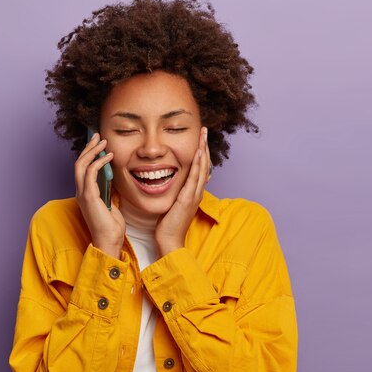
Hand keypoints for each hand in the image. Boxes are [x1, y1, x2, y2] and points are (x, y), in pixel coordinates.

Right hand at [75, 132, 125, 258]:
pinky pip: (90, 173)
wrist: (109, 240)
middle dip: (88, 147)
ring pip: (81, 165)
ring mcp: (82, 193)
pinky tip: (108, 156)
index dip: (88, 154)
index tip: (98, 144)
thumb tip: (113, 179)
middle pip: (79, 163)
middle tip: (98, 136)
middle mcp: (80, 191)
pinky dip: (98, 162)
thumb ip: (109, 191)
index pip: (83, 168)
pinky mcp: (89, 196)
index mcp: (85, 193)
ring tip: (103, 142)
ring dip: (92, 151)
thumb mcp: (111, 203)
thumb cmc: (111, 226)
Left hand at [155, 127, 209, 255]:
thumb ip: (175, 193)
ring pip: (202, 168)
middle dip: (204, 146)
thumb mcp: (173, 205)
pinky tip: (198, 153)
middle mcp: (196, 192)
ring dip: (203, 150)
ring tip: (203, 135)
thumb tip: (174, 184)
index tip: (199, 138)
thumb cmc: (168, 225)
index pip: (200, 168)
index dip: (201, 152)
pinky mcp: (188, 199)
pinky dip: (198, 164)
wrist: (169, 241)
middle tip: (204, 130)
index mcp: (193, 193)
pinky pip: (195, 178)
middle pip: (204, 164)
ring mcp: (194, 195)